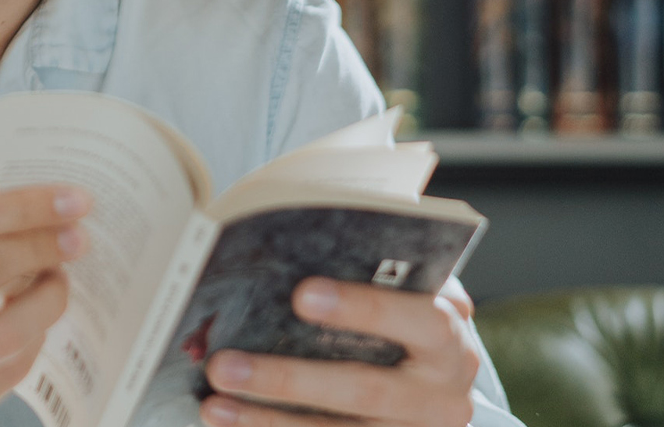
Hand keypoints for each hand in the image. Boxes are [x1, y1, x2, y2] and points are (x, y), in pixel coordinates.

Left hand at [199, 277, 479, 426]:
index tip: (301, 294)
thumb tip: (288, 253)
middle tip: (224, 365)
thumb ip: (371, 270)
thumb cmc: (402, 308)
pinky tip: (229, 420)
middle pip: (365, 389)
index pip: (419, 320)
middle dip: (289, 379)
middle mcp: (442, 394)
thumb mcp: (404, 287)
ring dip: (268, 419)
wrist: (434, 372)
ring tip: (214, 404)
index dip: (364, 307)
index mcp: (449, 336)